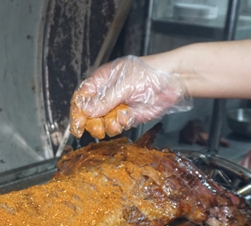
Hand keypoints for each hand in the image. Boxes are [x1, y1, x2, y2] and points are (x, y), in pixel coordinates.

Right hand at [69, 56, 190, 138]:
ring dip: (107, 126)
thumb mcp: (124, 84)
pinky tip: (127, 118)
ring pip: (102, 123)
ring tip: (117, 120)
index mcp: (101, 81)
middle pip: (88, 115)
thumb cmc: (150, 72)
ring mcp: (116, 107)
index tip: (78, 125)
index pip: (81, 98)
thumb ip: (105, 99)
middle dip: (92, 123)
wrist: (173, 81)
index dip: (77, 112)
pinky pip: (116, 126)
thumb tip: (87, 110)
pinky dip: (120, 125)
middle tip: (98, 127)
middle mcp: (106, 95)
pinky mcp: (127, 117)